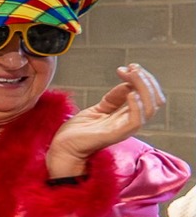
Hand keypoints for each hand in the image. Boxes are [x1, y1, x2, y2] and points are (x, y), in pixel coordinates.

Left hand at [49, 63, 163, 177]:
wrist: (62, 148)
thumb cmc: (78, 132)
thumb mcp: (99, 109)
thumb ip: (114, 98)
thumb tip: (128, 82)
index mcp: (127, 116)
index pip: (148, 96)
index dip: (141, 78)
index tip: (128, 67)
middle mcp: (129, 122)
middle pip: (154, 100)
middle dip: (147, 80)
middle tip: (133, 67)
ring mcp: (124, 129)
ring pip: (150, 108)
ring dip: (145, 88)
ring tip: (133, 74)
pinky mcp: (115, 135)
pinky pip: (136, 121)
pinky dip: (137, 106)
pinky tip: (130, 94)